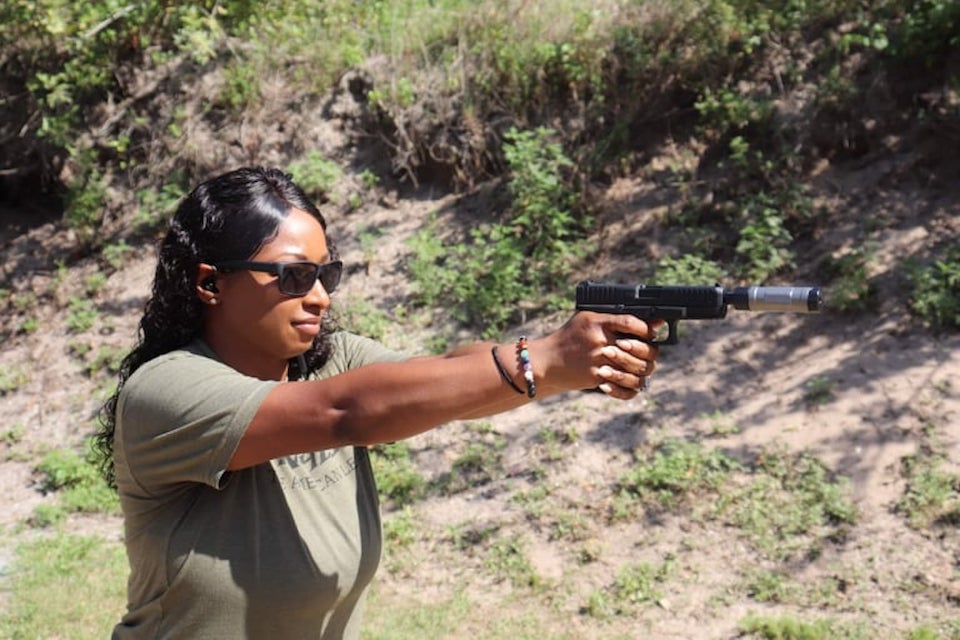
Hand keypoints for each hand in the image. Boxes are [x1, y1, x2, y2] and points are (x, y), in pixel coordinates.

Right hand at [534, 311, 659, 398]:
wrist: (547, 361)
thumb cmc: (570, 337)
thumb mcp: (588, 319)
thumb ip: (618, 319)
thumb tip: (656, 322)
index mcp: (598, 322)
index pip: (632, 322)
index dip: (646, 329)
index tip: (649, 333)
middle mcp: (599, 340)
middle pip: (639, 348)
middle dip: (646, 351)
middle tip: (644, 351)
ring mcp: (599, 360)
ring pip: (636, 370)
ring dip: (639, 369)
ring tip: (633, 366)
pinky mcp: (596, 377)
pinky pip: (624, 387)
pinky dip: (627, 387)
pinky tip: (624, 381)